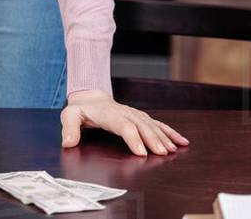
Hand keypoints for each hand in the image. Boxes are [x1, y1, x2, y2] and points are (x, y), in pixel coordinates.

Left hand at [60, 90, 189, 155]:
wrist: (90, 97)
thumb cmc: (81, 109)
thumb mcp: (69, 116)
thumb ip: (69, 129)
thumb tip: (68, 143)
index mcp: (108, 114)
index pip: (123, 125)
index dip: (133, 137)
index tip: (141, 152)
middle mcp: (125, 113)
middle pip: (141, 126)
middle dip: (152, 139)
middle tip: (162, 153)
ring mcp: (135, 114)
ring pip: (152, 125)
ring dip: (164, 137)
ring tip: (174, 150)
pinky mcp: (141, 118)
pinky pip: (158, 124)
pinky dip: (171, 132)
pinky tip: (182, 141)